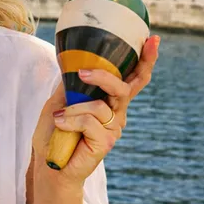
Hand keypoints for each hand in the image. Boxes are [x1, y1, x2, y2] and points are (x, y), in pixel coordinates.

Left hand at [33, 35, 160, 182]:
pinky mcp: (107, 140)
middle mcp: (117, 113)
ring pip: (98, 104)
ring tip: (59, 118)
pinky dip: (69, 120)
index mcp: (109, 100)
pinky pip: (88, 120)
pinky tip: (61, 126)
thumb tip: (76, 61)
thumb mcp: (61, 100)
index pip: (132, 78)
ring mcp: (114, 127)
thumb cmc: (55, 133)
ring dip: (72, 109)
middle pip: (125, 87)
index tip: (153, 39)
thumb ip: (74, 83)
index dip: (145, 59)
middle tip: (84, 72)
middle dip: (107, 76)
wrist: (50, 164)